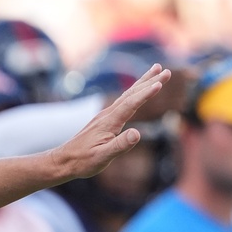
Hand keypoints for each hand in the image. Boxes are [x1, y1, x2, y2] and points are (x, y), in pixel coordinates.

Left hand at [52, 64, 169, 179]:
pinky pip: (123, 101)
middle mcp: (107, 114)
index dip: (146, 94)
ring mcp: (105, 115)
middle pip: (131, 94)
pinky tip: (138, 91)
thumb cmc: (83, 161)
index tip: (160, 83)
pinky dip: (134, 92)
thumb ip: (120, 145)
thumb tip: (137, 133)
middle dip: (149, 82)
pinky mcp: (105, 120)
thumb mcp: (103, 157)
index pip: (131, 104)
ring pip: (127, 95)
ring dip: (143, 82)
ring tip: (156, 70)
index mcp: (109, 122)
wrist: (64, 160)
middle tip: (167, 71)